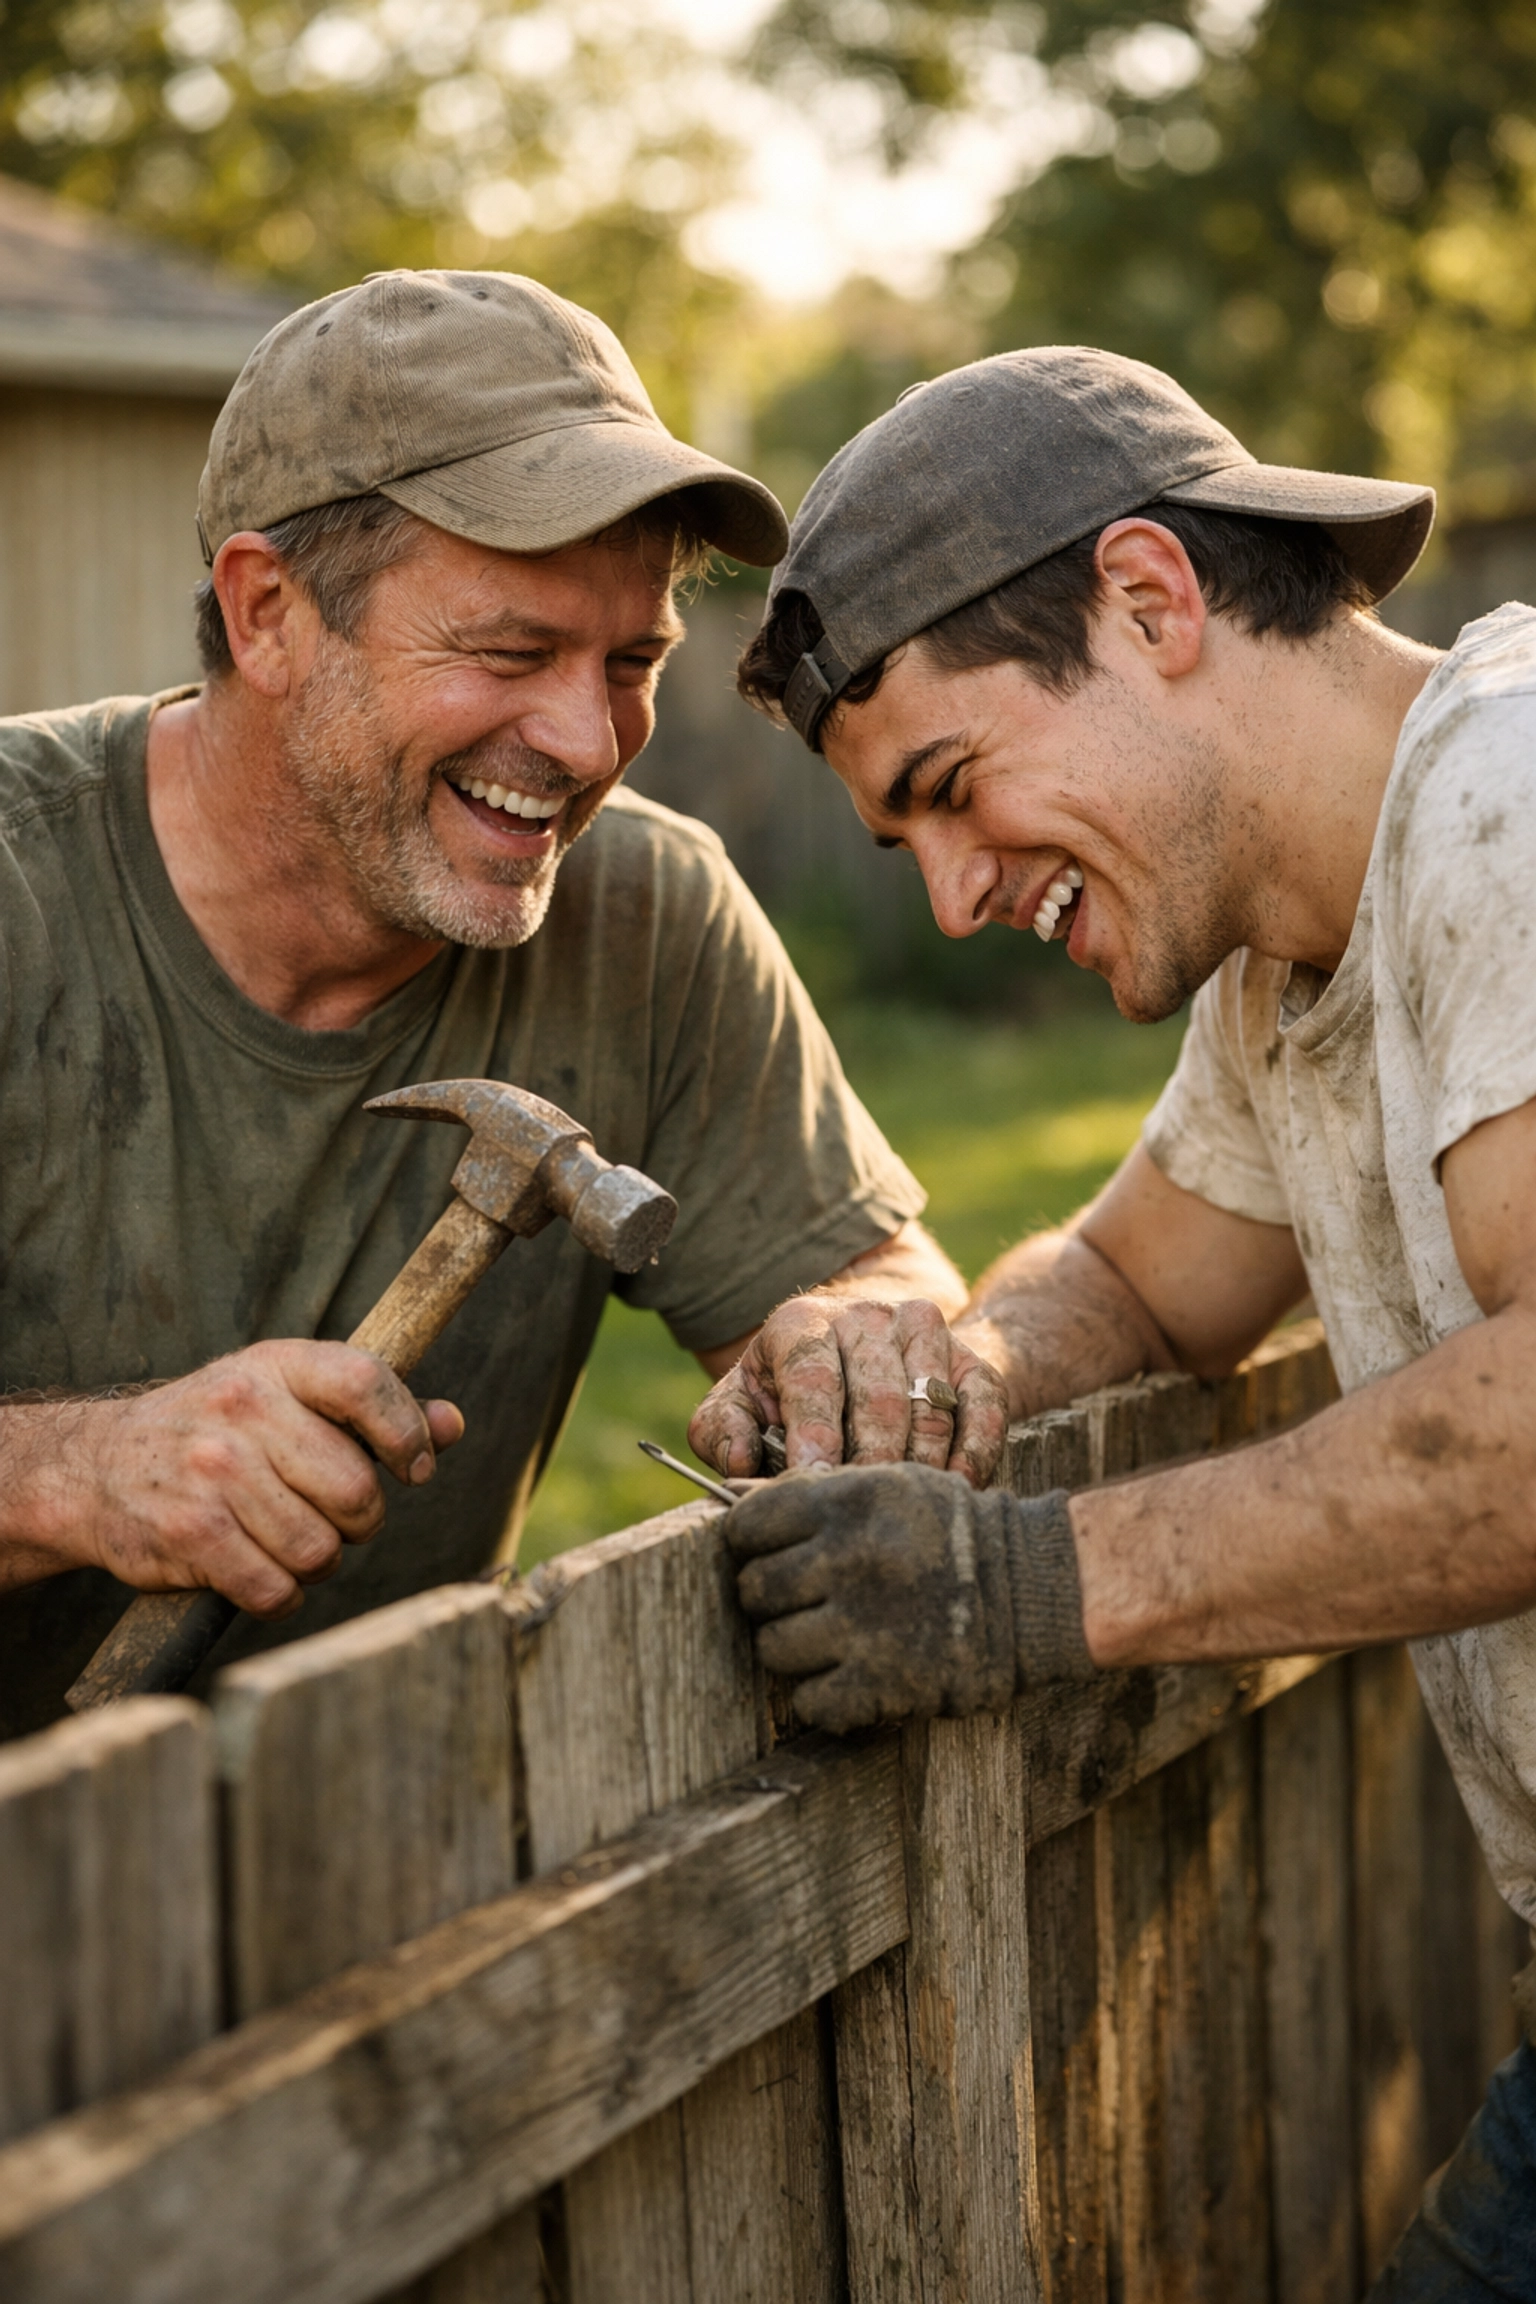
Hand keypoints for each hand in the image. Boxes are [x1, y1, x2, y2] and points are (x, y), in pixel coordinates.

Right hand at [29, 1341, 462, 1618]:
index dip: (407, 1432)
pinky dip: (280, 1595)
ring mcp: (212, 1473)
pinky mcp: (189, 1535)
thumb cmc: (214, 1431)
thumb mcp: (285, 1396)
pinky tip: (261, 1572)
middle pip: (356, 1489)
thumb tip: (452, 1424)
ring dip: (319, 1561)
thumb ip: (371, 1410)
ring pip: (320, 1549)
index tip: (413, 1466)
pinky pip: (275, 1589)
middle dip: (362, 1521)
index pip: (367, 1383)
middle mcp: (242, 1410)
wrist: (95, 1468)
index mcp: (276, 1366)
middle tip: (338, 1518)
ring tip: (291, 1542)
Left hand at [689, 1296, 1007, 1487]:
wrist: (858, 1350)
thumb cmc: (786, 1394)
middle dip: (869, 1462)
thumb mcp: (740, 1403)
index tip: (813, 1482)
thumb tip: (739, 1463)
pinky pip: (984, 1406)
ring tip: (902, 1514)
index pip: (812, 1377)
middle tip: (859, 1515)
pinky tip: (956, 1492)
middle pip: (879, 1396)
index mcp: (803, 1322)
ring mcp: (926, 1332)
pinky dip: (975, 1453)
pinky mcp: (970, 1359)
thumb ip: (724, 1431)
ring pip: (931, 1406)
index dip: (813, 1433)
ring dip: (920, 1466)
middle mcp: (869, 1316)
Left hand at [723, 1463, 1092, 1732]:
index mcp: (848, 1503)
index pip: (747, 1525)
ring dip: (794, 1649)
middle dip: (770, 1599)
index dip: (749, 1543)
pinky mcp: (884, 1683)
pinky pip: (811, 1701)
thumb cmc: (953, 1533)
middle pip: (754, 1590)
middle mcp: (849, 1559)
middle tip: (802, 1602)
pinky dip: (824, 1697)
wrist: (1036, 1589)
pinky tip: (851, 1678)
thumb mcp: (890, 1487)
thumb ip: (813, 1494)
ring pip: (772, 1648)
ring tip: (830, 1640)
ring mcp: (864, 1624)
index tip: (767, 1554)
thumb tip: (732, 1501)